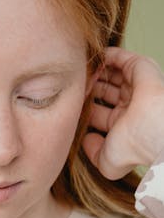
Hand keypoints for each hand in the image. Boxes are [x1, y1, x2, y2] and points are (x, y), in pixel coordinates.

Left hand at [83, 47, 163, 178]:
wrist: (151, 133)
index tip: (66, 106)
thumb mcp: (105, 161)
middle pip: (103, 92)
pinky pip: (120, 58)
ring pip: (111, 75)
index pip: (98, 113)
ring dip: (94, 73)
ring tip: (78, 73)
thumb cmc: (131, 149)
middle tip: (70, 88)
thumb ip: (92, 152)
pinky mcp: (141, 69)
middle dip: (87, 89)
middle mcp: (129, 106)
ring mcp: (135, 87)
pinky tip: (91, 60)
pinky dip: (106, 56)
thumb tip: (86, 139)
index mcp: (122, 125)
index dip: (82, 109)